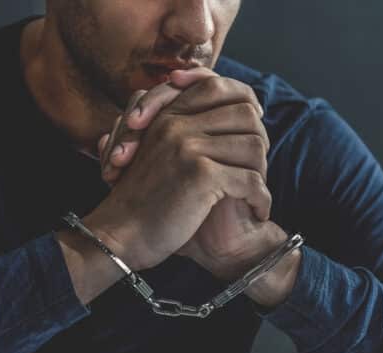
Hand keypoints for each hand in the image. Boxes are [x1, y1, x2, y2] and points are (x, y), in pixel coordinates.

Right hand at [85, 69, 270, 271]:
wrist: (120, 236)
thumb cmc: (141, 201)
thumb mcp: (154, 154)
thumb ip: (179, 130)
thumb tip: (216, 115)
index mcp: (166, 115)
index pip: (217, 86)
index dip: (244, 103)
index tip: (254, 129)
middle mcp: (176, 123)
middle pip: (245, 113)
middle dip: (260, 141)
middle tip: (258, 169)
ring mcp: (187, 146)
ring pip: (254, 145)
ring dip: (262, 172)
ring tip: (256, 193)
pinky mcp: (200, 174)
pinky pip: (251, 180)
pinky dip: (261, 199)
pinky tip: (258, 212)